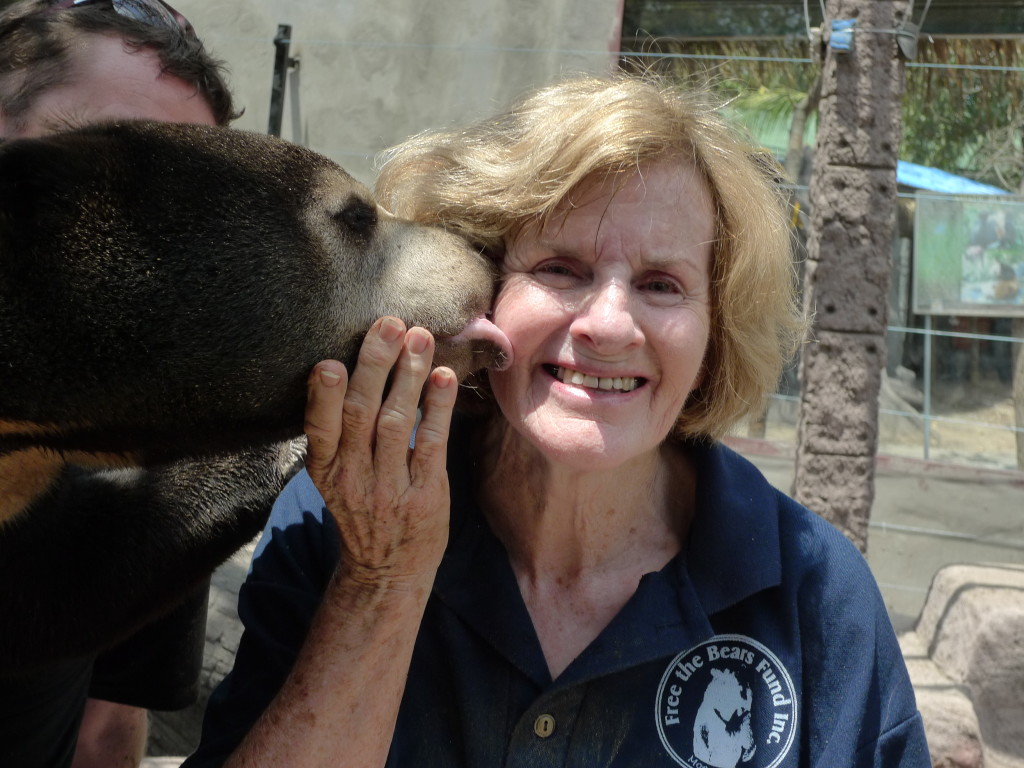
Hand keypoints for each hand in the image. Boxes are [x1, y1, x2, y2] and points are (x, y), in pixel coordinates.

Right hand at [303, 317, 457, 586]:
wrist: (387, 572)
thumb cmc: (361, 511)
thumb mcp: (333, 478)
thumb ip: (337, 433)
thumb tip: (348, 365)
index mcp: (324, 471)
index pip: (318, 429)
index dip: (322, 398)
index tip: (328, 362)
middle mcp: (352, 478)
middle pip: (361, 414)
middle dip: (375, 365)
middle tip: (389, 323)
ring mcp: (390, 488)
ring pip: (397, 421)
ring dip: (410, 375)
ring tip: (420, 337)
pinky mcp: (425, 494)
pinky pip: (431, 442)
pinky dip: (438, 407)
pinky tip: (444, 377)